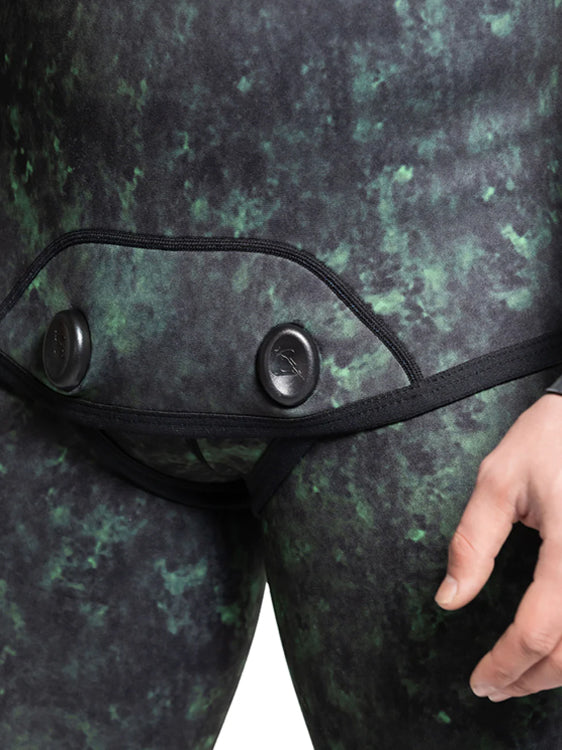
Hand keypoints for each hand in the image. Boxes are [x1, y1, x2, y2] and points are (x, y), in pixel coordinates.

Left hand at [434, 393, 561, 701]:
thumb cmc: (548, 441)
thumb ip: (472, 542)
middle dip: (531, 679)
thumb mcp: (498, 482)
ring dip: (559, 672)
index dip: (507, 664)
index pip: (538, 629)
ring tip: (521, 677)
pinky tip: (556, 650)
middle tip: (494, 687)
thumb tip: (448, 599)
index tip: (479, 681)